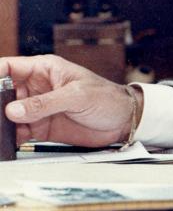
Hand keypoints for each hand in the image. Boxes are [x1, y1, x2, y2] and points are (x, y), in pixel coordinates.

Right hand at [0, 54, 139, 146]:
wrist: (123, 121)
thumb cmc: (107, 97)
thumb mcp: (77, 96)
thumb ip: (45, 103)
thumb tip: (12, 110)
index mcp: (44, 69)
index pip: (8, 67)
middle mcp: (36, 88)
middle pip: (1, 93)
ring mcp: (36, 109)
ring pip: (6, 115)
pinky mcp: (39, 127)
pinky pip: (16, 133)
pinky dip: (8, 138)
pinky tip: (4, 142)